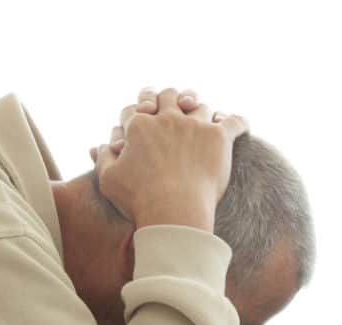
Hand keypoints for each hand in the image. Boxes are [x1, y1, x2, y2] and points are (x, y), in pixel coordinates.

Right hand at [92, 87, 248, 232]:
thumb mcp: (108, 180)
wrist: (173, 212)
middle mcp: (167, 118)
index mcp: (139, 126)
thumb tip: (100, 145)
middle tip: (173, 106)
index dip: (134, 114)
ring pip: (200, 105)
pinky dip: (238, 121)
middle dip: (168, 99)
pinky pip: (235, 121)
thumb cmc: (138, 199)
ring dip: (200, 111)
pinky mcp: (219, 137)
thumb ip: (102, 159)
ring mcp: (195, 125)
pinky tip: (241, 125)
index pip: (134, 109)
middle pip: (168, 95)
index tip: (138, 120)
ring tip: (204, 120)